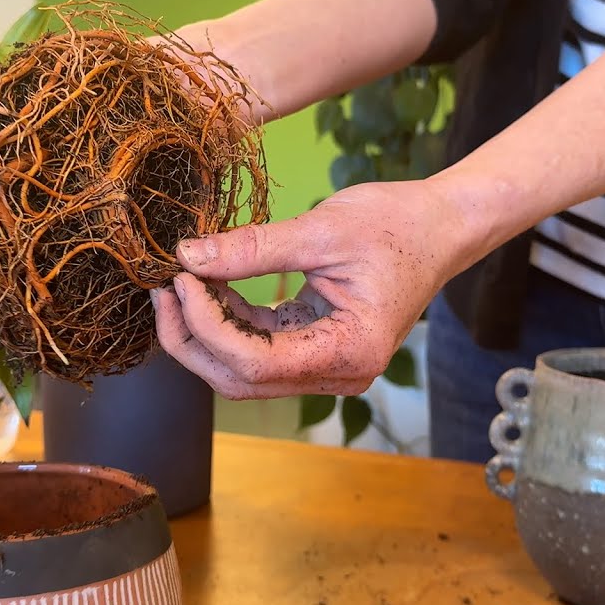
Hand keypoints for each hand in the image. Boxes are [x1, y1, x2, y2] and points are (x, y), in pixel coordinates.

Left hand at [151, 180, 466, 398]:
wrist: (440, 226)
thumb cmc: (397, 224)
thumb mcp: (323, 229)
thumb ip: (254, 247)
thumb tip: (188, 256)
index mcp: (350, 353)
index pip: (256, 361)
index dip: (207, 325)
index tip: (180, 278)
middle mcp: (338, 374)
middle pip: (240, 380)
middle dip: (192, 338)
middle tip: (164, 286)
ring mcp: (325, 366)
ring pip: (242, 372)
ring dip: (203, 333)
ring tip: (179, 284)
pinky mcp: (314, 348)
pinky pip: (257, 350)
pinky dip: (226, 323)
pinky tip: (207, 287)